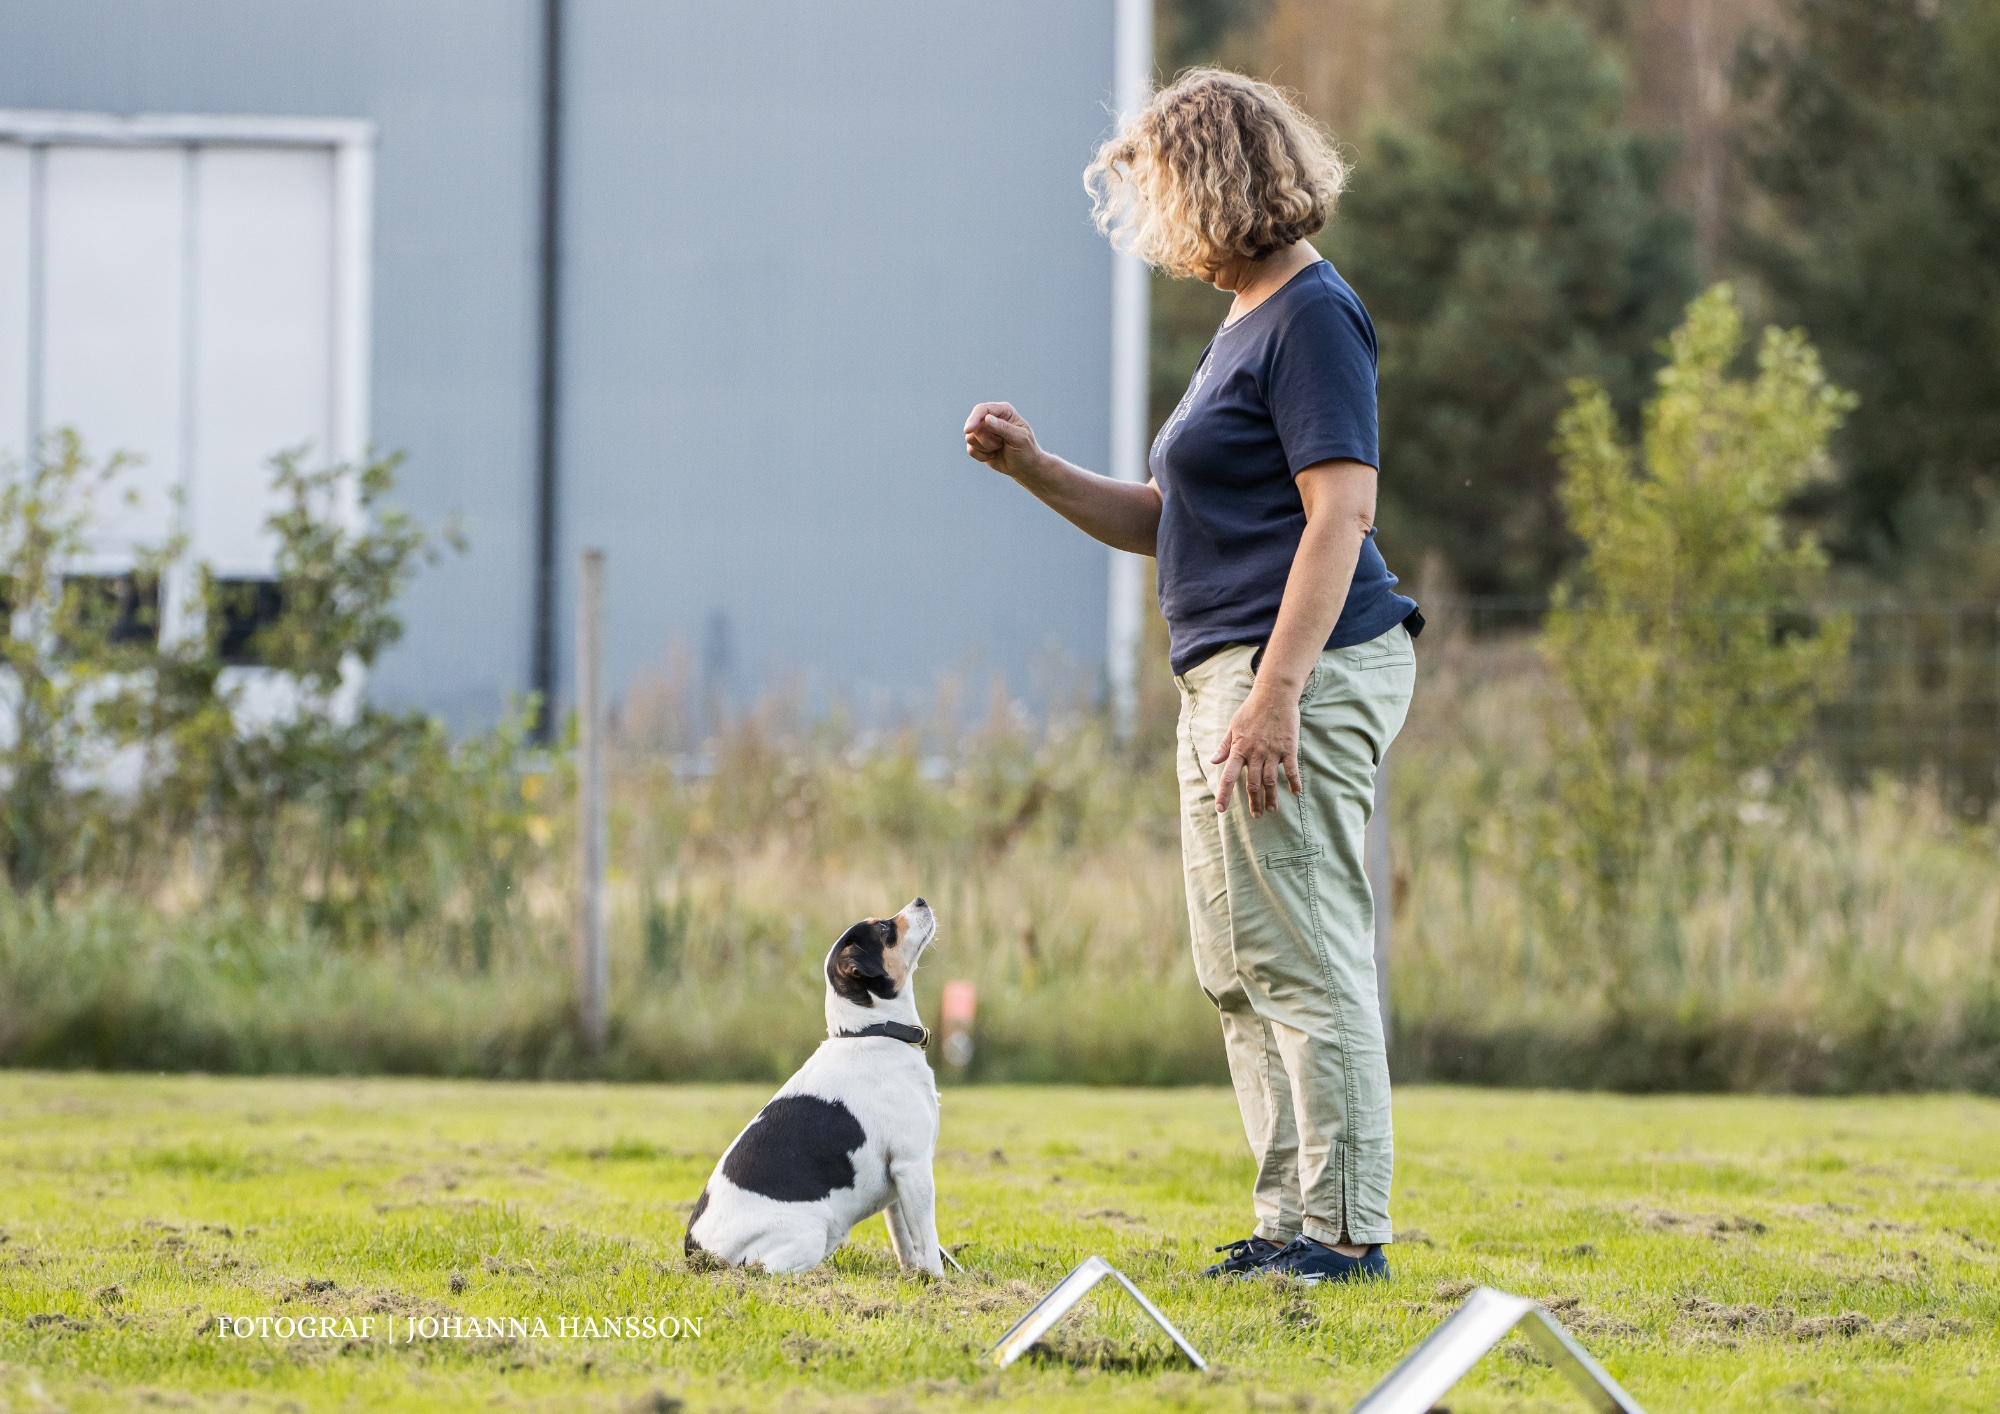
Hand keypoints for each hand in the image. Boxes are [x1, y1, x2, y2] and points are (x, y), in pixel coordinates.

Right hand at [963, 402, 1045, 481]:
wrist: (1024, 467)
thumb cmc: (1026, 450)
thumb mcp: (1019, 438)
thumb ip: (1003, 428)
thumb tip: (987, 419)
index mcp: (1003, 411)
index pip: (982, 409)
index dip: (974, 418)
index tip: (968, 430)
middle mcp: (991, 418)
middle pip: (975, 426)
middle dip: (987, 440)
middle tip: (1002, 443)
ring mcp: (983, 431)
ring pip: (971, 438)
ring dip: (986, 448)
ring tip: (999, 448)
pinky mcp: (978, 444)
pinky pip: (970, 450)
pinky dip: (982, 456)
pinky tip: (993, 455)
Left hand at [1211, 679, 1303, 816]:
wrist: (1274, 694)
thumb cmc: (1252, 709)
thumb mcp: (1234, 726)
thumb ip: (1224, 746)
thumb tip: (1213, 761)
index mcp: (1240, 749)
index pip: (1228, 776)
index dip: (1224, 794)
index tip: (1221, 809)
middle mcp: (1255, 753)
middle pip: (1252, 784)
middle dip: (1254, 802)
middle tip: (1256, 815)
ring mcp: (1273, 752)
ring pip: (1271, 781)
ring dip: (1271, 797)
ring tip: (1271, 810)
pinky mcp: (1289, 748)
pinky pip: (1291, 770)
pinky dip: (1294, 782)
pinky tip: (1296, 793)